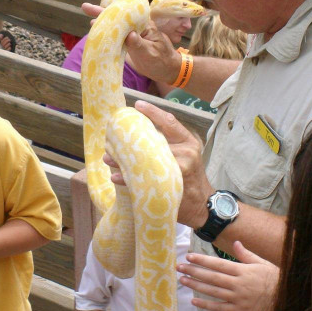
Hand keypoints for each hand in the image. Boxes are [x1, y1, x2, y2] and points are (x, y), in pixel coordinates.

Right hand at [82, 3, 179, 83]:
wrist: (168, 69)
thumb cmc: (161, 60)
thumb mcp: (150, 52)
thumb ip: (139, 44)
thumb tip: (129, 34)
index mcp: (143, 26)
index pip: (126, 15)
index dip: (111, 10)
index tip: (99, 7)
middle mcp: (136, 28)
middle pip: (117, 18)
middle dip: (101, 12)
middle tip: (85, 6)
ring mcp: (132, 36)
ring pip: (115, 27)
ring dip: (103, 24)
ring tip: (89, 20)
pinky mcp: (129, 45)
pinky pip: (116, 38)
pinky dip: (107, 36)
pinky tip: (98, 35)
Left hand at [113, 100, 211, 228]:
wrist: (203, 205)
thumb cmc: (189, 177)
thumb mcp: (185, 155)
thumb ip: (169, 143)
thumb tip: (139, 134)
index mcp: (188, 141)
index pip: (170, 121)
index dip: (153, 112)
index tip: (137, 105)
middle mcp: (187, 151)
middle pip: (154, 140)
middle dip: (131, 140)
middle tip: (111, 139)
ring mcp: (182, 167)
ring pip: (148, 159)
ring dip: (124, 160)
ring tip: (108, 159)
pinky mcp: (174, 184)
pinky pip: (147, 178)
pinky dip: (129, 179)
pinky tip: (116, 177)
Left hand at [177, 241, 278, 310]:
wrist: (288, 303)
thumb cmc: (275, 280)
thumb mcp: (262, 264)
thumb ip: (246, 255)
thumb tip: (236, 242)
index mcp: (243, 271)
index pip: (219, 264)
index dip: (203, 260)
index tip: (189, 256)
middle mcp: (238, 284)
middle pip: (212, 277)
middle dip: (194, 271)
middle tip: (179, 267)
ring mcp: (238, 298)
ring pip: (213, 291)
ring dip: (196, 285)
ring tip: (183, 280)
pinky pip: (220, 307)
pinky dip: (206, 304)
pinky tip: (194, 300)